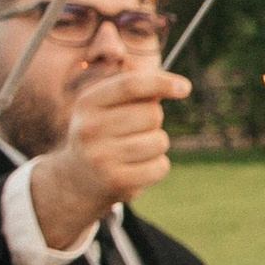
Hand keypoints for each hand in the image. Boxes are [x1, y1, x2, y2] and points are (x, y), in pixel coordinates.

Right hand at [30, 59, 188, 244]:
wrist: (79, 178)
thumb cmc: (105, 132)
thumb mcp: (109, 106)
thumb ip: (138, 91)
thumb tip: (179, 87)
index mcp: (87, 103)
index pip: (130, 85)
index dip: (161, 82)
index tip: (185, 87)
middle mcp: (90, 128)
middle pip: (151, 114)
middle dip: (154, 120)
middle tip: (135, 130)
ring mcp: (101, 157)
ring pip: (159, 141)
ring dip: (157, 143)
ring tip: (136, 149)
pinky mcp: (116, 181)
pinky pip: (160, 167)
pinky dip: (158, 166)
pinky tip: (139, 166)